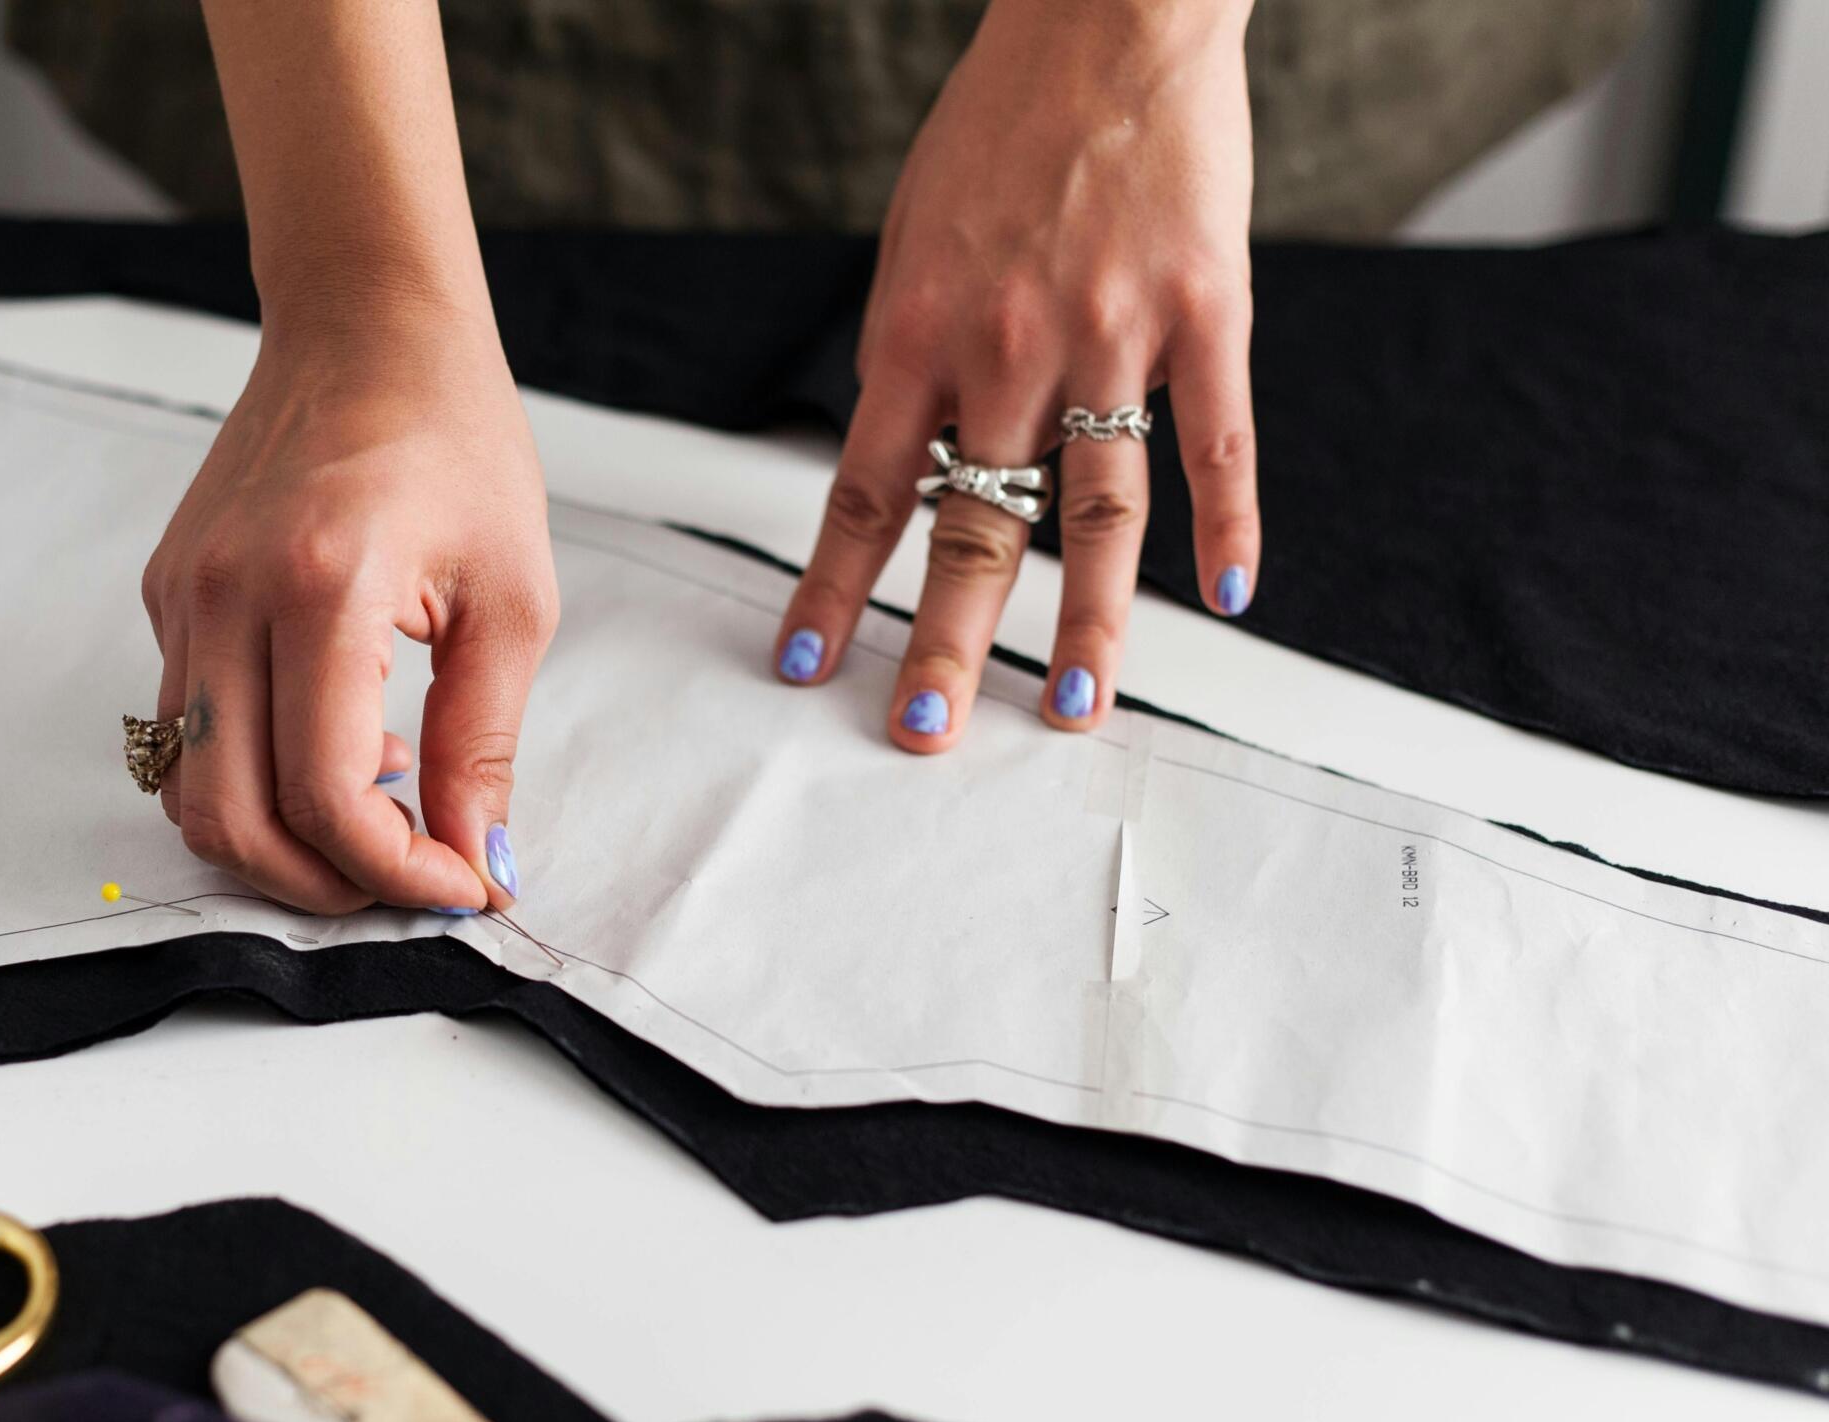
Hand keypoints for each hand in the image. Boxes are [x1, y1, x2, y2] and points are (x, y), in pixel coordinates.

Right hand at [142, 302, 556, 913]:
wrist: (367, 328)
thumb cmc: (455, 442)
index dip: (395, 873)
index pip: (325, 794)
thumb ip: (485, 744)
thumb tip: (483, 863)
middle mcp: (226, 596)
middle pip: (232, 820)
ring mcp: (182, 597)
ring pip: (190, 789)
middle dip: (322, 885)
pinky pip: (186, 728)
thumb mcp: (511, 599)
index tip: (462, 885)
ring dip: (280, 837)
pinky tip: (340, 734)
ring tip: (378, 799)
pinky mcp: (167, 594)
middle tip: (406, 880)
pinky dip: (253, 773)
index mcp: (320, 586)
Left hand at [772, 0, 1260, 745]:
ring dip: (1088, 624)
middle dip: (946, 641)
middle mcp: (1006, 351)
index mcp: (915, 333)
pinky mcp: (1207, 312)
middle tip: (927, 731)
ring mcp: (1113, 338)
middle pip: (974, 528)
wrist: (1108, 15)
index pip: (864, 494)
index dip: (834, 590)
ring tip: (1076, 712)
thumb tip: (898, 454)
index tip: (808, 667)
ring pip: (1099, 512)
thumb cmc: (997, 127)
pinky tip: (1234, 598)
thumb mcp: (911, 236)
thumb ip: (908, 353)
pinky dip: (1232, 525)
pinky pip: (1220, 441)